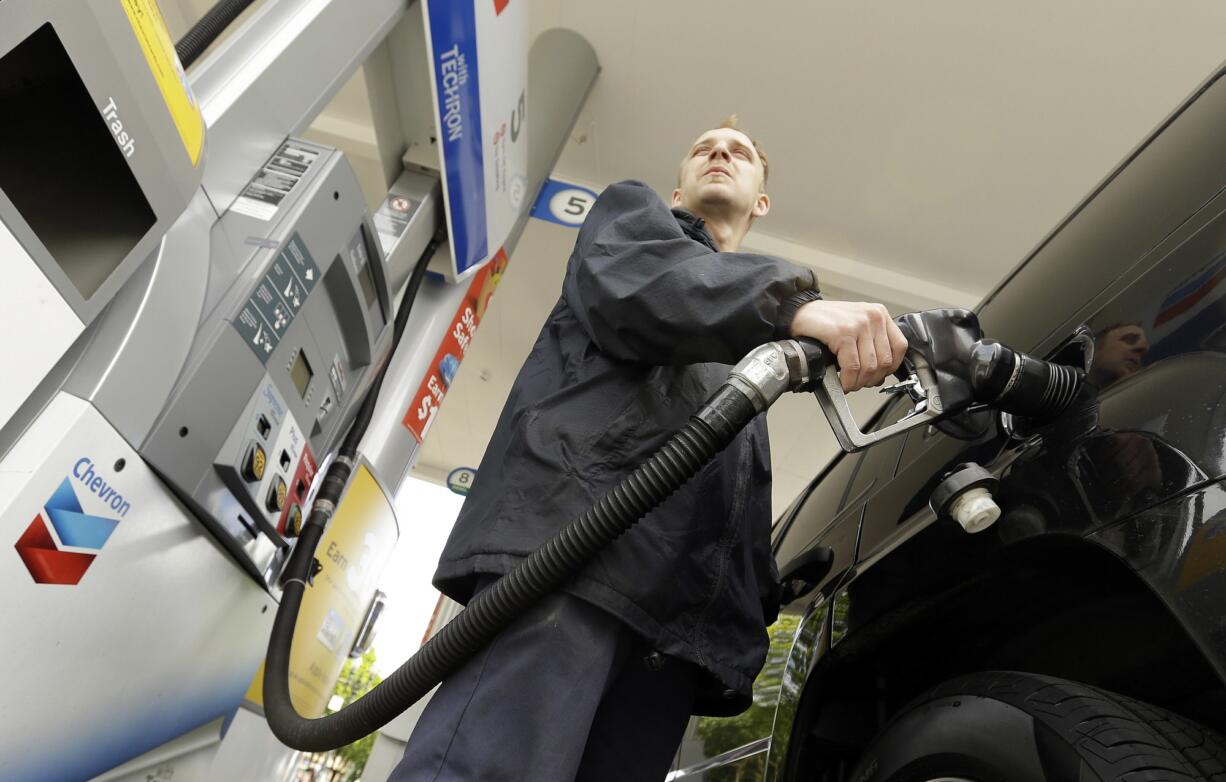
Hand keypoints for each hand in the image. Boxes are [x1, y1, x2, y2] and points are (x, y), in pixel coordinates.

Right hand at [789, 300, 907, 391]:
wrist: (798, 312)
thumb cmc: (825, 321)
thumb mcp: (856, 325)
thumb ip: (871, 343)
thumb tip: (879, 373)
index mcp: (879, 314)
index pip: (900, 347)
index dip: (890, 368)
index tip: (878, 375)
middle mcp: (872, 317)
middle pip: (885, 361)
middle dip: (871, 379)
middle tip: (859, 383)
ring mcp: (858, 324)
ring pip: (870, 367)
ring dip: (858, 382)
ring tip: (849, 383)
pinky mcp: (842, 333)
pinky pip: (852, 367)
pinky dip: (847, 380)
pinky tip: (841, 381)